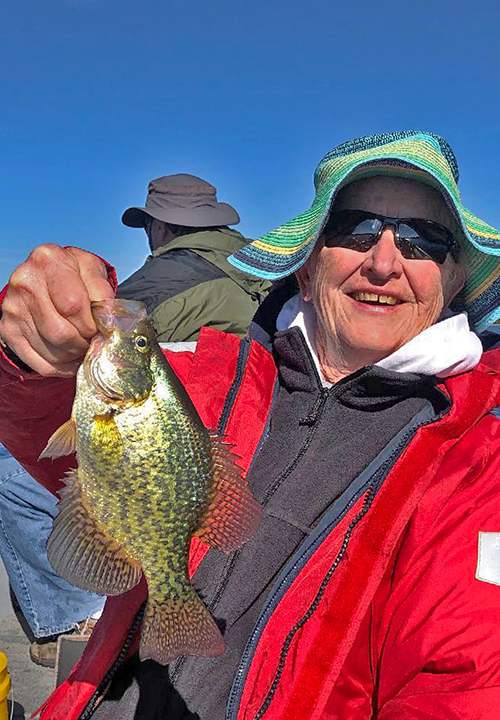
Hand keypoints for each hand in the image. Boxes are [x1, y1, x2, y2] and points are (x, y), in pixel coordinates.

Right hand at [0, 245, 113, 376]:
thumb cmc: (73, 274)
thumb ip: (102, 290)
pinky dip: (62, 368)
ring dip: (74, 356)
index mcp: (48, 260)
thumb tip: (107, 320)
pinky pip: (41, 364)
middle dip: (83, 343)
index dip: (91, 324)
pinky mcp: (8, 331)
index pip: (73, 305)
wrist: (44, 278)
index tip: (98, 328)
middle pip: (61, 332)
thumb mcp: (91, 270)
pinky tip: (72, 358)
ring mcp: (13, 309)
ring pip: (52, 352)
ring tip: (83, 346)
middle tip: (92, 341)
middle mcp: (25, 282)